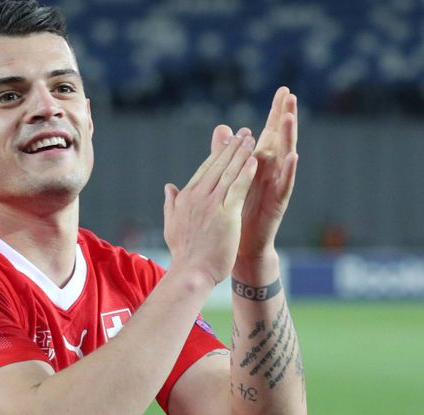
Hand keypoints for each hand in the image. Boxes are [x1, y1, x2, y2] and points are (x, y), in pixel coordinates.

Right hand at [164, 129, 257, 285]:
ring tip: (252, 140)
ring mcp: (211, 205)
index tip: (227, 142)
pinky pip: (238, 188)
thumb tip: (168, 187)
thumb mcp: (172, 224)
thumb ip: (171, 203)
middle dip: (232, 148)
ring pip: (229, 173)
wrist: (191, 272)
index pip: (204, 170)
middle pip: (217, 166)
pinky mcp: (226, 215)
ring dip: (241, 154)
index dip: (217, 154)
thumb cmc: (184, 253)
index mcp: (185, 198)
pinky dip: (246, 173)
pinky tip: (255, 161)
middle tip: (243, 133)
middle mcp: (197, 197)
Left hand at [212, 87, 298, 264]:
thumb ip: (228, 153)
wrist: (242, 248)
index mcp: (260, 164)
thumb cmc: (237, 213)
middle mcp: (272, 171)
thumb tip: (222, 127)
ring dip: (288, 138)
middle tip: (290, 95)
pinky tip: (293, 156)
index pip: (269, 133)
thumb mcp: (232, 178)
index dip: (276, 113)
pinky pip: (286, 184)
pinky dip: (289, 171)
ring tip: (290, 117)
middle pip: (280, 139)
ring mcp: (277, 186)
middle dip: (285, 117)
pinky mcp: (278, 203)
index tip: (282, 90)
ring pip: (285, 157)